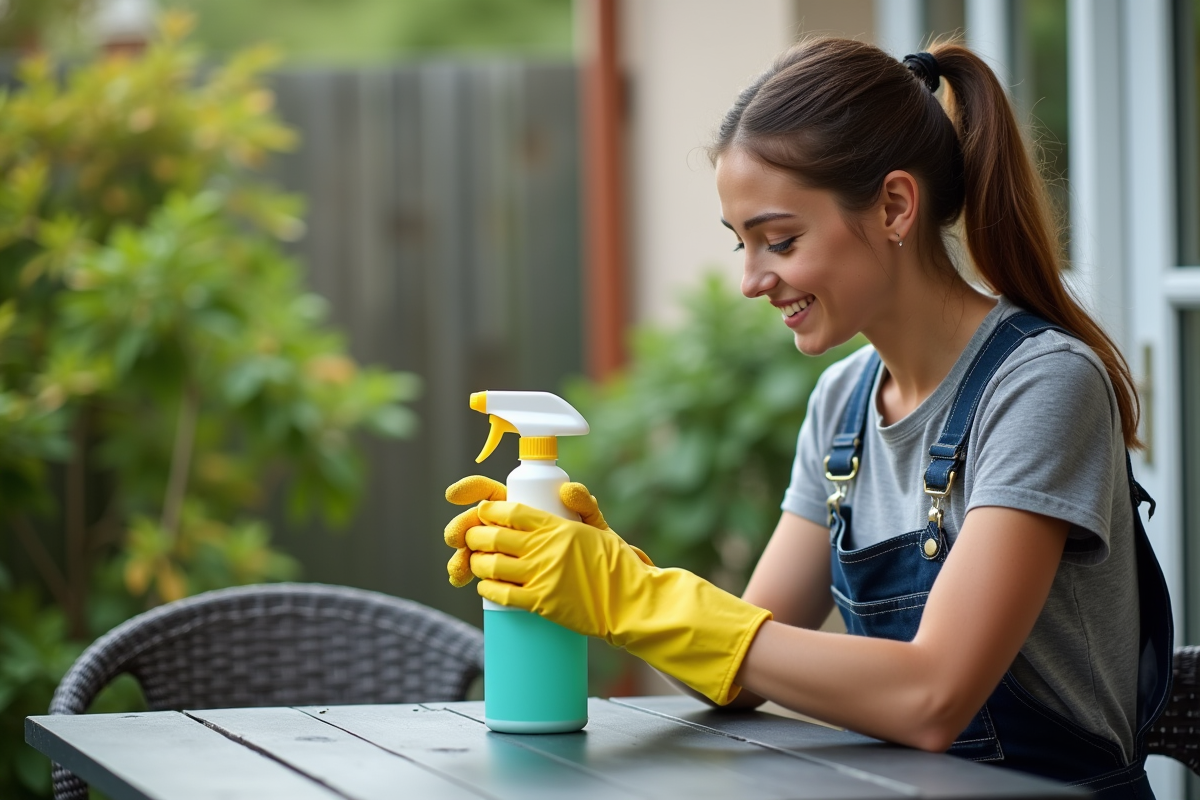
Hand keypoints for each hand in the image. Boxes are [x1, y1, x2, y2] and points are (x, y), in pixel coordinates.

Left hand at [442, 476, 644, 586]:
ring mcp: (540, 576)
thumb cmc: (617, 565)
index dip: (490, 510)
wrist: (629, 603)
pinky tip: (486, 584)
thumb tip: (564, 488)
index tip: (484, 511)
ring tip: (477, 560)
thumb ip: (583, 504)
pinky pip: (502, 594)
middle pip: (494, 536)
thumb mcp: (601, 528)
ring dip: (477, 561)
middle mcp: (545, 549)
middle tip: (473, 536)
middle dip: (475, 535)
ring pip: (492, 565)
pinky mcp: (540, 603)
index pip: (512, 511)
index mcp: (558, 527)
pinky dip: (487, 587)